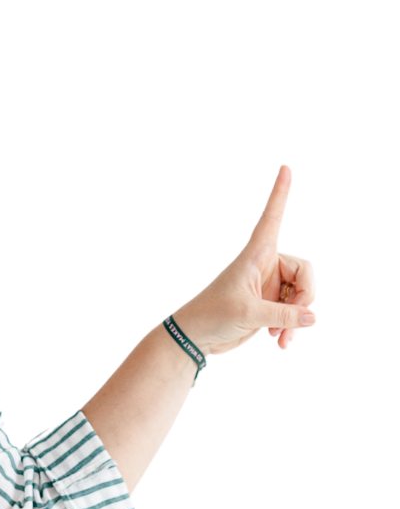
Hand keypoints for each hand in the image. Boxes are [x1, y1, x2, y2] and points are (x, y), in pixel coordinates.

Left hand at [174, 163, 319, 358]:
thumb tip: (313, 317)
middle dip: (304, 299)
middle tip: (294, 321)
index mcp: (254, 257)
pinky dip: (290, 327)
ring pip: (302, 295)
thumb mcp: (247, 315)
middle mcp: (264, 266)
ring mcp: (268, 286)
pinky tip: (279, 342)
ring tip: (280, 339)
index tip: (284, 166)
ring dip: (295, 319)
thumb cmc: (211, 318)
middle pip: (304, 272)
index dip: (279, 194)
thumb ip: (283, 316)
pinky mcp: (269, 304)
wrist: (194, 339)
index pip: (270, 219)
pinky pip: (294, 312)